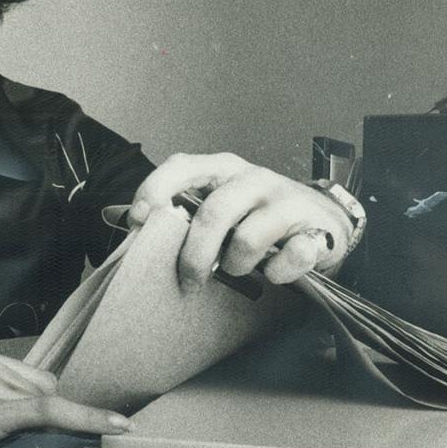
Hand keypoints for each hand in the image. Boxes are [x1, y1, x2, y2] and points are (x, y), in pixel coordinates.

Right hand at [0, 345, 128, 447]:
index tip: (62, 420)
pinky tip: (117, 425)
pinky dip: (87, 418)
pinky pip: (51, 412)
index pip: (29, 380)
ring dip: (35, 429)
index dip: (37, 406)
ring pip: (44, 404)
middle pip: (42, 389)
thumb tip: (27, 422)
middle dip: (35, 416)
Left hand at [127, 152, 352, 291]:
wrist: (323, 221)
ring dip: (237, 265)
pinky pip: (292, 256)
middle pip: (213, 213)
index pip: (181, 166)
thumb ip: (180, 212)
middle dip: (194, 255)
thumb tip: (123, 225)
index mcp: (222, 169)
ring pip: (248, 238)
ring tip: (239, 269)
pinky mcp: (316, 228)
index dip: (154, 191)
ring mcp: (286, 201)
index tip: (137, 223)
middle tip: (188, 281)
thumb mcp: (216, 206)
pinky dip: (279, 272)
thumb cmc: (255, 217)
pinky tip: (275, 273)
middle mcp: (253, 179)